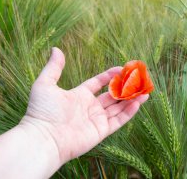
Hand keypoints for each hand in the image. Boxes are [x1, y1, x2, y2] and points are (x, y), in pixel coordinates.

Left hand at [20, 47, 148, 164]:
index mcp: (78, 96)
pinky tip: (138, 102)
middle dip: (125, 88)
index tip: (122, 68)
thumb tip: (56, 49)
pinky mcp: (101, 131)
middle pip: (112, 96)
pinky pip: (119, 120)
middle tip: (138, 79)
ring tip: (145, 90)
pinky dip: (129, 111)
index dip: (110, 76)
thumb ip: (54, 67)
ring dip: (132, 99)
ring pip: (118, 107)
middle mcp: (89, 108)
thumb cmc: (42, 111)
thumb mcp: (45, 84)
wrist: (43, 137)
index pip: (98, 83)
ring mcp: (96, 120)